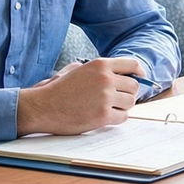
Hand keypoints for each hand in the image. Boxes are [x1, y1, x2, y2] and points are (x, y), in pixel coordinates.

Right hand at [16, 56, 146, 134]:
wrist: (42, 107)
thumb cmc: (58, 89)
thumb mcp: (77, 69)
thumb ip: (99, 69)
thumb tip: (120, 74)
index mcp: (100, 65)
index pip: (132, 65)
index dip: (139, 73)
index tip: (141, 78)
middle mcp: (105, 79)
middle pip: (134, 86)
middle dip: (128, 93)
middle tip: (117, 99)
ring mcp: (105, 97)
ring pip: (130, 102)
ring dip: (122, 106)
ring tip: (108, 108)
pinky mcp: (102, 115)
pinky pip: (123, 117)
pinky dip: (117, 118)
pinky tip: (105, 116)